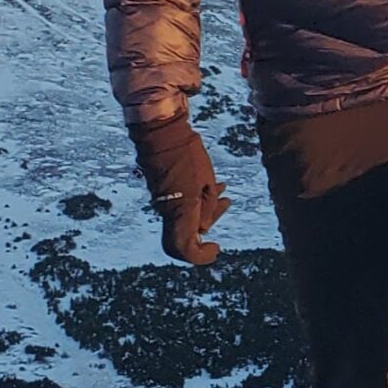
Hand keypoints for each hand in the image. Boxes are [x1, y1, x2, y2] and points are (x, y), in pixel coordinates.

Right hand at [129, 114, 230, 264]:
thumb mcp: (207, 182)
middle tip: (226, 206)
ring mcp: (162, 201)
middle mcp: (167, 211)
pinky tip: (212, 186)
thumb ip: (207, 209)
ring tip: (224, 194)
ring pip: (184, 217)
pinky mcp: (162, 190)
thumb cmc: (187, 154)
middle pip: (186, 235)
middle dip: (209, 225)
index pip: (185, 250)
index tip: (216, 248)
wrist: (162, 131)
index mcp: (180, 212)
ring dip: (206, 209)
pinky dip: (197, 200)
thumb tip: (205, 228)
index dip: (201, 257)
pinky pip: (179, 204)